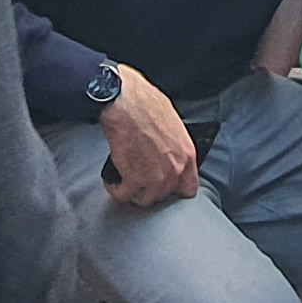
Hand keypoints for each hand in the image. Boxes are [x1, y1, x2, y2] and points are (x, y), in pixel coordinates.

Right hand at [98, 72, 201, 206]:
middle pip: (164, 194)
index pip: (189, 187)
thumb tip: (168, 150)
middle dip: (151, 189)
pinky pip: (124, 195)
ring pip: (145, 199)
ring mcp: (155, 177)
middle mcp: (174, 170)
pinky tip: (113, 183)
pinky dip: (116, 190)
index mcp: (187, 154)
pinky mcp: (133, 179)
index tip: (165, 186)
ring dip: (134, 192)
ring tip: (125, 183)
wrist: (125, 103)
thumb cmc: (146, 104)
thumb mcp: (173, 123)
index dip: (175, 189)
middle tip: (140, 181)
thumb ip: (174, 144)